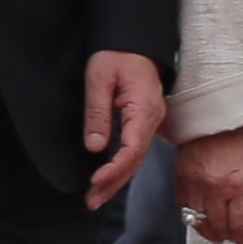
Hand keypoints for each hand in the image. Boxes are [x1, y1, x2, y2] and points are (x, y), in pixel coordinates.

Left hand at [80, 50, 164, 208]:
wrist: (134, 42)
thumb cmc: (117, 55)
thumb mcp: (99, 78)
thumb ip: (97, 113)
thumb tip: (95, 147)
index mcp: (143, 110)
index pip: (132, 149)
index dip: (114, 170)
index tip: (95, 182)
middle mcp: (152, 120)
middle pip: (135, 161)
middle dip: (113, 184)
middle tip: (91, 201)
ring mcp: (150, 122)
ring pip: (135, 158)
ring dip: (116, 179)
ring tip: (95, 197)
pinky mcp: (143, 122)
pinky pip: (134, 150)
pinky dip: (121, 166)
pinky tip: (107, 178)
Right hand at [174, 126, 242, 243]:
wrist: (215, 118)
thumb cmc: (242, 140)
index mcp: (240, 185)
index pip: (242, 226)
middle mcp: (216, 189)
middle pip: (221, 228)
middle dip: (231, 238)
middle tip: (236, 239)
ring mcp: (195, 186)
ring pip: (200, 223)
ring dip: (212, 232)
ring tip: (220, 234)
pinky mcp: (181, 181)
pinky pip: (184, 210)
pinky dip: (194, 219)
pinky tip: (203, 219)